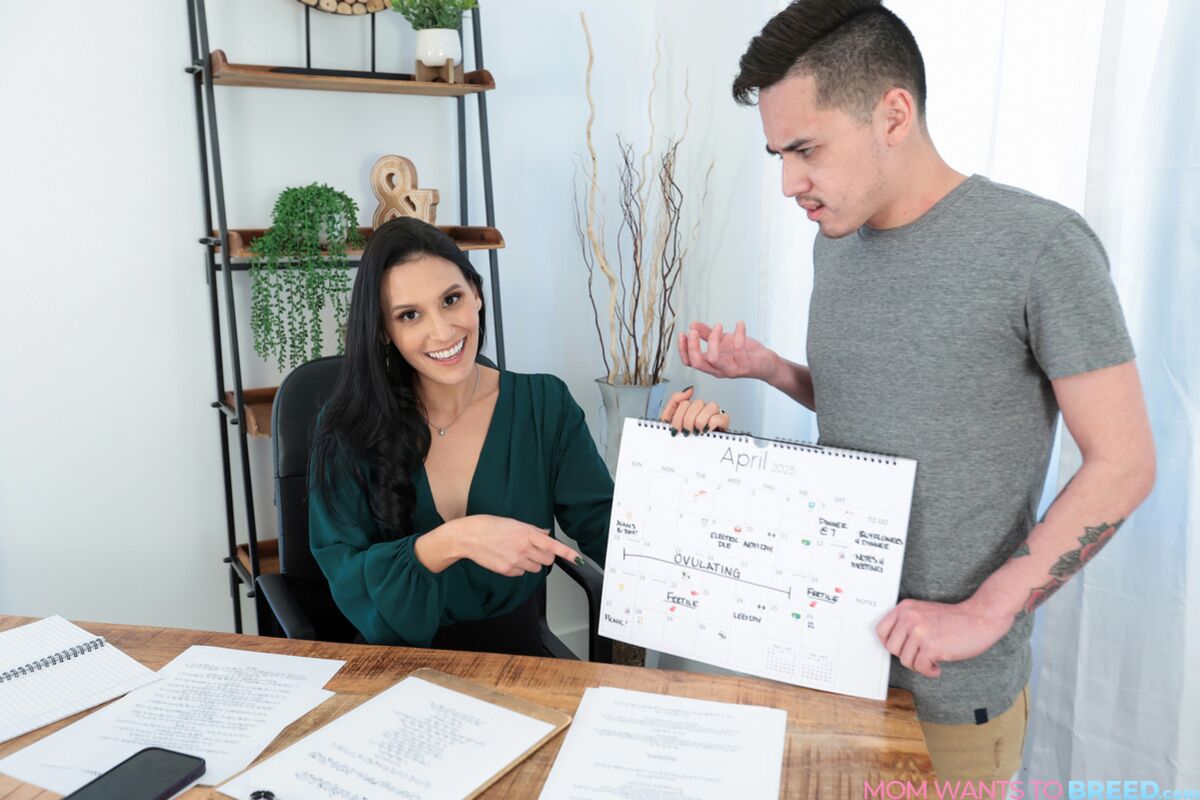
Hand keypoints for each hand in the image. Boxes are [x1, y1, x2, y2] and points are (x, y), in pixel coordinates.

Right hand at [462, 516, 581, 577]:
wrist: (467, 537)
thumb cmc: (487, 526)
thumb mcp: (512, 522)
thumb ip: (532, 530)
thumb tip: (545, 534)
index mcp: (526, 534)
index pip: (553, 545)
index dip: (567, 553)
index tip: (578, 559)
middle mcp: (523, 548)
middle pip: (547, 560)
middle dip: (545, 556)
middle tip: (535, 549)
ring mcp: (515, 561)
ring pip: (535, 568)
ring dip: (532, 562)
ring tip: (517, 552)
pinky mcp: (506, 571)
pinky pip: (521, 573)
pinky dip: (518, 568)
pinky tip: (508, 558)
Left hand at [660, 386, 729, 433]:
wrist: (684, 456)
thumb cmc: (679, 440)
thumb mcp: (669, 420)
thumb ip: (675, 401)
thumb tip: (689, 390)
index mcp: (690, 409)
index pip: (685, 401)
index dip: (678, 416)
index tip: (677, 429)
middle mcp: (702, 410)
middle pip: (698, 403)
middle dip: (688, 420)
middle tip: (686, 432)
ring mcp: (714, 416)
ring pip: (711, 406)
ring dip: (700, 421)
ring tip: (696, 431)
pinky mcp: (723, 425)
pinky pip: (722, 416)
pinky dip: (713, 423)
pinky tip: (706, 430)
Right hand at [678, 321, 778, 382]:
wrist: (766, 363)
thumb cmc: (745, 353)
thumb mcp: (723, 341)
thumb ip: (707, 334)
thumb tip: (692, 324)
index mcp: (711, 364)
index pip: (689, 362)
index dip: (683, 349)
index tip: (683, 333)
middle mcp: (718, 369)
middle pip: (698, 363)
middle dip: (692, 346)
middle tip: (693, 331)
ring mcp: (732, 369)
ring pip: (714, 359)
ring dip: (713, 340)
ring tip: (719, 325)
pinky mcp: (746, 365)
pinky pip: (739, 349)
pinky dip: (739, 334)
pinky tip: (740, 323)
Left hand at [875, 598, 1013, 678]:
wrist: (980, 618)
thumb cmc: (955, 618)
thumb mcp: (924, 612)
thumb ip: (907, 623)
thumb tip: (894, 644)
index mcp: (905, 608)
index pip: (881, 630)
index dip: (889, 643)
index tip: (900, 649)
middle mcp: (909, 618)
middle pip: (892, 648)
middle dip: (906, 656)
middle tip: (919, 656)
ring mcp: (919, 632)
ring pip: (905, 660)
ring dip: (918, 665)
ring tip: (930, 662)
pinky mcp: (931, 646)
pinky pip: (920, 667)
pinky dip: (928, 671)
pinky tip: (937, 667)